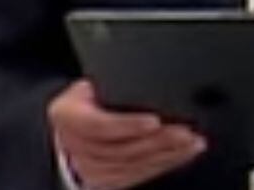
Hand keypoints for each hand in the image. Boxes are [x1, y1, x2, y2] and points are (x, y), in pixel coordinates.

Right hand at [47, 79, 205, 189]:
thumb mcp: (82, 87)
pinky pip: (139, 175)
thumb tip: (139, 73)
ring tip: (191, 142)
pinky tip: (181, 155)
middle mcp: (78, 148)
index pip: (101, 125)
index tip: (155, 120)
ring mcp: (92, 169)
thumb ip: (104, 85)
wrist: (62, 132)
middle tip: (185, 131)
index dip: (129, 125)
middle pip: (123, 149)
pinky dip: (164, 165)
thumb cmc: (77, 105)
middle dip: (159, 141)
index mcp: (68, 118)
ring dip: (168, 154)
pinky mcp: (107, 181)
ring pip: (134, 165)